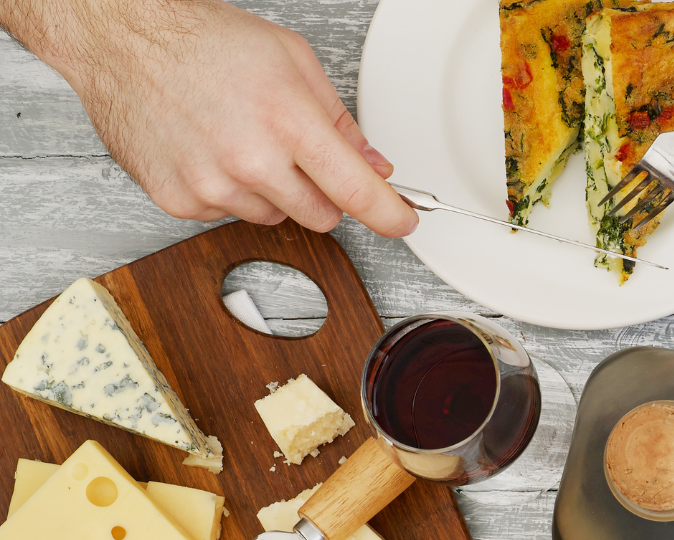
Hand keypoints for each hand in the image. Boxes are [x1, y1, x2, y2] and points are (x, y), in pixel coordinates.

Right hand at [3, 0, 414, 235]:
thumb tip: (373, 167)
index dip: (390, 215)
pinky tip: (209, 151)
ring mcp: (212, 185)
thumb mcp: (293, 62)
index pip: (358, 193)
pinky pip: (226, 215)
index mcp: (289, 122)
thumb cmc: (205, 41)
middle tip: (298, 156)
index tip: (403, 222)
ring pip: (275, 217)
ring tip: (241, 141)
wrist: (125, 38)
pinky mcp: (179, 200)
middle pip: (322, 216)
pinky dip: (227, 192)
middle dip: (323, 193)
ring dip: (272, 191)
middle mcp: (251, 160)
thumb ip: (340, 122)